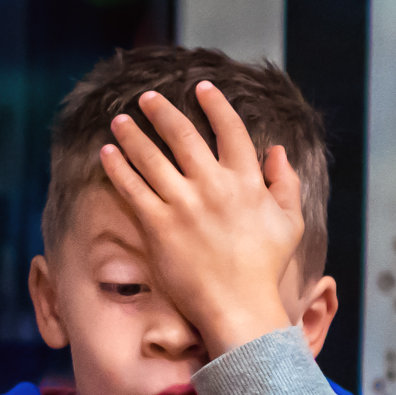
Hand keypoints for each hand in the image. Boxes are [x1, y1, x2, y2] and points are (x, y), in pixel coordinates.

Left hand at [100, 82, 301, 354]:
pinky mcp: (159, 225)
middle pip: (183, 135)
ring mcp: (184, 204)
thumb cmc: (264, 268)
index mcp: (247, 182)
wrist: (239, 306)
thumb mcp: (288, 223)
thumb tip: (278, 151)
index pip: (231, 130)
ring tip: (119, 120)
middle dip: (161, 111)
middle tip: (146, 98)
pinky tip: (106, 153)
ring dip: (132, 134)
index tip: (201, 88)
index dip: (215, 105)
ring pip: (152, 157)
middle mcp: (214, 186)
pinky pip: (133, 188)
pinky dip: (118, 167)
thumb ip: (286, 184)